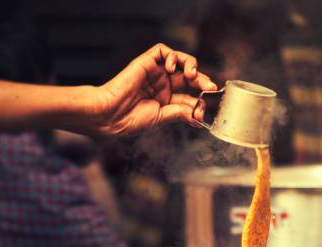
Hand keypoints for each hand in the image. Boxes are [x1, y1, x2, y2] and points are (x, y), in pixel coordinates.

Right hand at [91, 43, 217, 135]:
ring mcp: (155, 73)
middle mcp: (162, 85)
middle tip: (210, 87)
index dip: (199, 101)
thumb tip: (199, 113)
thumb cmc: (131, 119)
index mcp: (166, 101)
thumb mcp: (161, 117)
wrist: (111, 114)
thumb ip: (180, 112)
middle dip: (201, 81)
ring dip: (191, 65)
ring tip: (192, 75)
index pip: (189, 97)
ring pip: (180, 61)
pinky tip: (173, 68)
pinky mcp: (146, 62)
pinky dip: (173, 56)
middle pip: (188, 78)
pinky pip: (163, 51)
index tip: (204, 109)